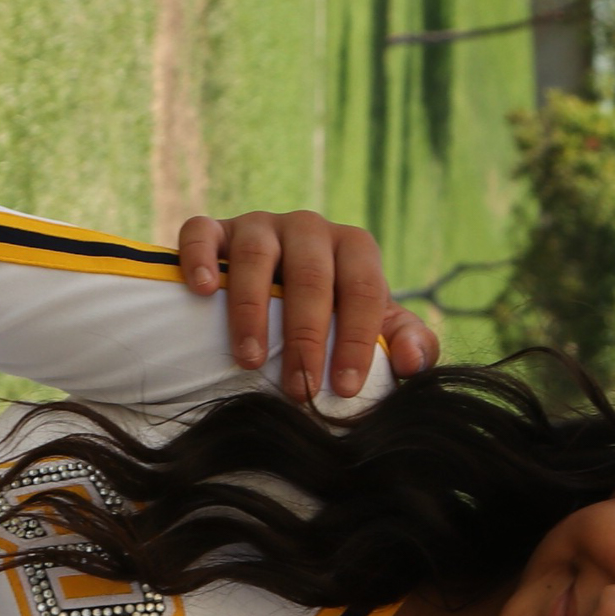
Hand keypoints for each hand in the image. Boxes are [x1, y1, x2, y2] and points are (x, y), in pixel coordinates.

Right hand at [175, 210, 441, 403]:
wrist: (276, 287)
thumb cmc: (332, 315)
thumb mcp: (375, 329)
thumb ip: (406, 342)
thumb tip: (413, 363)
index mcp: (352, 247)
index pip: (362, 288)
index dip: (355, 339)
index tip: (343, 388)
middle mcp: (308, 228)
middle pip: (311, 275)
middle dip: (306, 337)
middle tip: (299, 390)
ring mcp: (260, 226)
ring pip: (257, 256)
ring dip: (252, 310)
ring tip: (252, 360)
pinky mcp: (217, 230)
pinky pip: (203, 232)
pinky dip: (201, 257)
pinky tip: (202, 291)